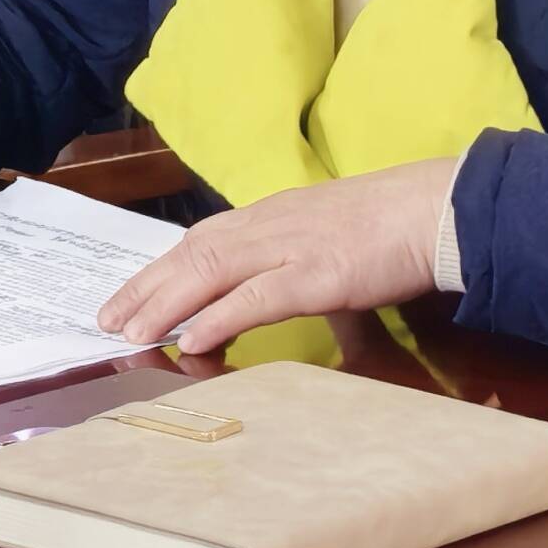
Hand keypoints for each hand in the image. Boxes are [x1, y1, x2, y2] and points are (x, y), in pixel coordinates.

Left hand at [96, 158, 462, 354]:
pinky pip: (257, 297)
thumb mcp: (331, 242)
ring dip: (166, 304)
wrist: (438, 208)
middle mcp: (270, 225)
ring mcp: (292, 247)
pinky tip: (192, 339)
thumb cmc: (393, 226)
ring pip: (211, 271)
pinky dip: (219, 317)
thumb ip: (302, 270)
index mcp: (272, 215)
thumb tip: (288, 301)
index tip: (127, 296)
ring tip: (134, 332)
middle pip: (191, 254)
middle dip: (146, 288)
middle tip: (109, 321)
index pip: (199, 240)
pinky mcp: (318, 274)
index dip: (159, 270)